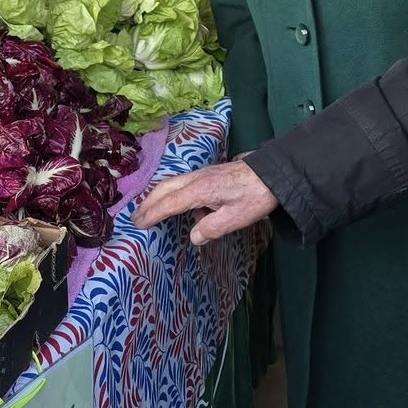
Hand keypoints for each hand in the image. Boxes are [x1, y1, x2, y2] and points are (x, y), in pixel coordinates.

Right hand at [132, 158, 277, 244]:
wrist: (272, 172)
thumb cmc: (255, 196)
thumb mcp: (236, 217)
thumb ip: (212, 228)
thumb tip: (194, 236)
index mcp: (200, 190)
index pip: (169, 203)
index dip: (153, 213)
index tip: (138, 224)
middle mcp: (196, 179)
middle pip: (164, 188)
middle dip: (148, 202)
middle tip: (135, 218)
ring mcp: (201, 174)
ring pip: (171, 182)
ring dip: (156, 195)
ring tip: (147, 210)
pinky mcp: (208, 173)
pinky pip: (180, 182)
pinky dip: (168, 191)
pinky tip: (174, 202)